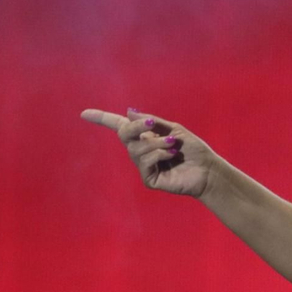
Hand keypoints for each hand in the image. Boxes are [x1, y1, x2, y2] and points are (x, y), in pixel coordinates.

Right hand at [80, 108, 214, 197]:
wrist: (208, 170)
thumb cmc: (193, 149)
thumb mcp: (173, 129)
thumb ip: (151, 122)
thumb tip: (128, 113)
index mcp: (145, 136)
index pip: (119, 126)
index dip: (102, 119)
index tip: (84, 113)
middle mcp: (140, 150)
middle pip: (124, 134)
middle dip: (136, 127)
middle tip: (152, 123)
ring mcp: (143, 165)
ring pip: (135, 149)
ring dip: (155, 143)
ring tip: (173, 145)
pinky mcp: (149, 178)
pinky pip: (144, 162)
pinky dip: (158, 154)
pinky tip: (172, 155)